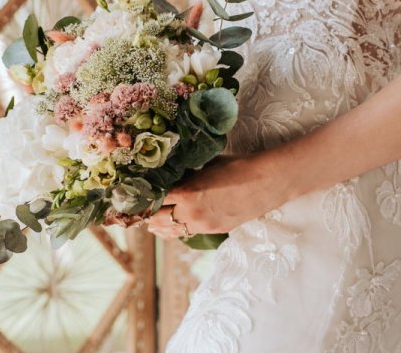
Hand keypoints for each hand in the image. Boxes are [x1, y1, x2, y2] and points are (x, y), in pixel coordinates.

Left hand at [145, 153, 281, 239]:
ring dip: (161, 228)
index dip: (142, 200)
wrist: (266, 182)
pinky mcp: (215, 231)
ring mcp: (203, 225)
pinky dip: (179, 230)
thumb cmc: (237, 167)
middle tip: (139, 212)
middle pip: (159, 220)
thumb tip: (172, 175)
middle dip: (148, 216)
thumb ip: (187, 175)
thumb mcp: (206, 166)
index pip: (153, 201)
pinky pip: (189, 233)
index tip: (133, 198)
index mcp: (186, 193)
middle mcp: (191, 213)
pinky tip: (174, 227)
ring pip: (173, 232)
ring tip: (152, 225)